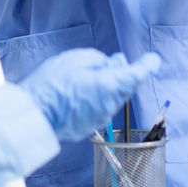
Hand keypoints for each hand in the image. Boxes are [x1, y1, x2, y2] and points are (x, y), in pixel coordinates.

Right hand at [20, 49, 161, 141]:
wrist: (34, 115)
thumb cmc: (53, 85)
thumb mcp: (76, 60)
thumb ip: (100, 60)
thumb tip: (111, 64)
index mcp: (111, 86)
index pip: (138, 74)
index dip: (147, 65)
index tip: (152, 59)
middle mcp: (111, 105)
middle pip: (125, 87)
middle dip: (122, 74)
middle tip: (111, 62)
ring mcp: (101, 118)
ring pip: (112, 99)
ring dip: (108, 87)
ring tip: (88, 77)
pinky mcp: (90, 127)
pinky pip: (100, 109)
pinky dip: (97, 99)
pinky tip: (80, 93)